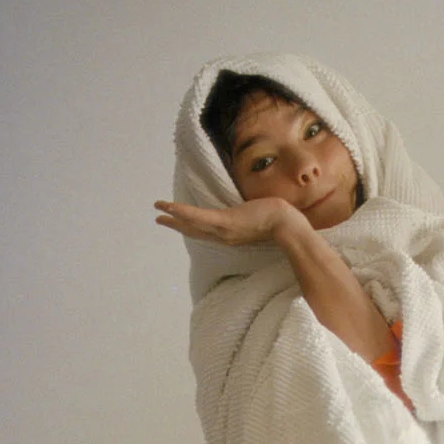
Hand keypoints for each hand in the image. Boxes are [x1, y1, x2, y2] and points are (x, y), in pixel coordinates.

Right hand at [153, 195, 302, 246]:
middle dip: (175, 224)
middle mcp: (223, 236)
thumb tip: (248, 211)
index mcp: (229, 235)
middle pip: (194, 230)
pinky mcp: (225, 222)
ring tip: (158, 211)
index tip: (176, 222)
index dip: (188, 227)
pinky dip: (184, 213)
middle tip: (158, 219)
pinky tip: (171, 207)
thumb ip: (247, 217)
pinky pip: (200, 217)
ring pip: (193, 224)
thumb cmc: (276, 219)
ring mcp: (223, 230)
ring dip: (173, 217)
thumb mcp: (257, 218)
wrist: (285, 224)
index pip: (204, 231)